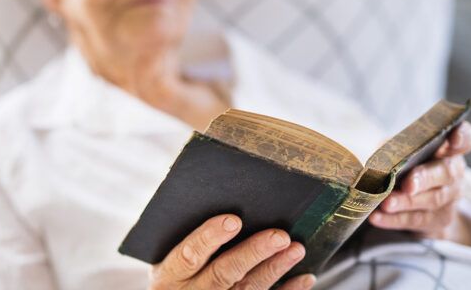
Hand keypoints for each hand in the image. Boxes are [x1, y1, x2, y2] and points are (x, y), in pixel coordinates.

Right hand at [149, 214, 316, 289]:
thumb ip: (188, 234)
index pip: (189, 256)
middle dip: (253, 253)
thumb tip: (223, 194)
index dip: (210, 237)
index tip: (234, 220)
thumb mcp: (166, 253)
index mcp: (168, 276)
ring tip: (295, 248)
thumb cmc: (176, 270)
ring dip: (274, 269)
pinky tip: (304, 276)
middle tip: (279, 236)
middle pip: (223, 274)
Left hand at [369, 121, 470, 243]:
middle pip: (446, 173)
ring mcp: (450, 199)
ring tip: (386, 203)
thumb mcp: (401, 152)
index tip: (454, 138)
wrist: (416, 204)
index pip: (466, 139)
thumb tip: (379, 156)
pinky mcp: (438, 221)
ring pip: (431, 200)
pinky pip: (416, 220)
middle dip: (425, 178)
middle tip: (407, 184)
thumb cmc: (406, 167)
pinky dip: (394, 219)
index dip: (463, 137)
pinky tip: (377, 217)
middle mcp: (454, 173)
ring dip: (406, 202)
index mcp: (449, 149)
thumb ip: (394, 149)